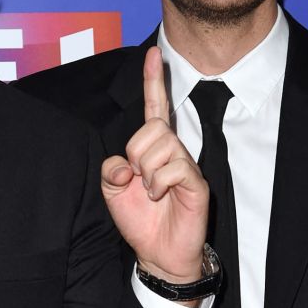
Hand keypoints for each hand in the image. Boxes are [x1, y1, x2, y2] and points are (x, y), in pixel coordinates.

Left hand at [101, 46, 207, 281]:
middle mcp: (173, 150)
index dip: (153, 82)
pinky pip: (173, 168)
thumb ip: (111, 170)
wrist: (158, 253)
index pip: (154, 109)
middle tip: (139, 180)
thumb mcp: (114, 192)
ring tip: (151, 193)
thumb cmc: (141, 220)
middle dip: (136, 153)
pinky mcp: (197, 182)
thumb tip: (124, 163)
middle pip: (151, 127)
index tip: (153, 53)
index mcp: (153, 149)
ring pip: (162, 145)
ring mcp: (186, 165)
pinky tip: (161, 197)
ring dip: (147, 173)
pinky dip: (158, 184)